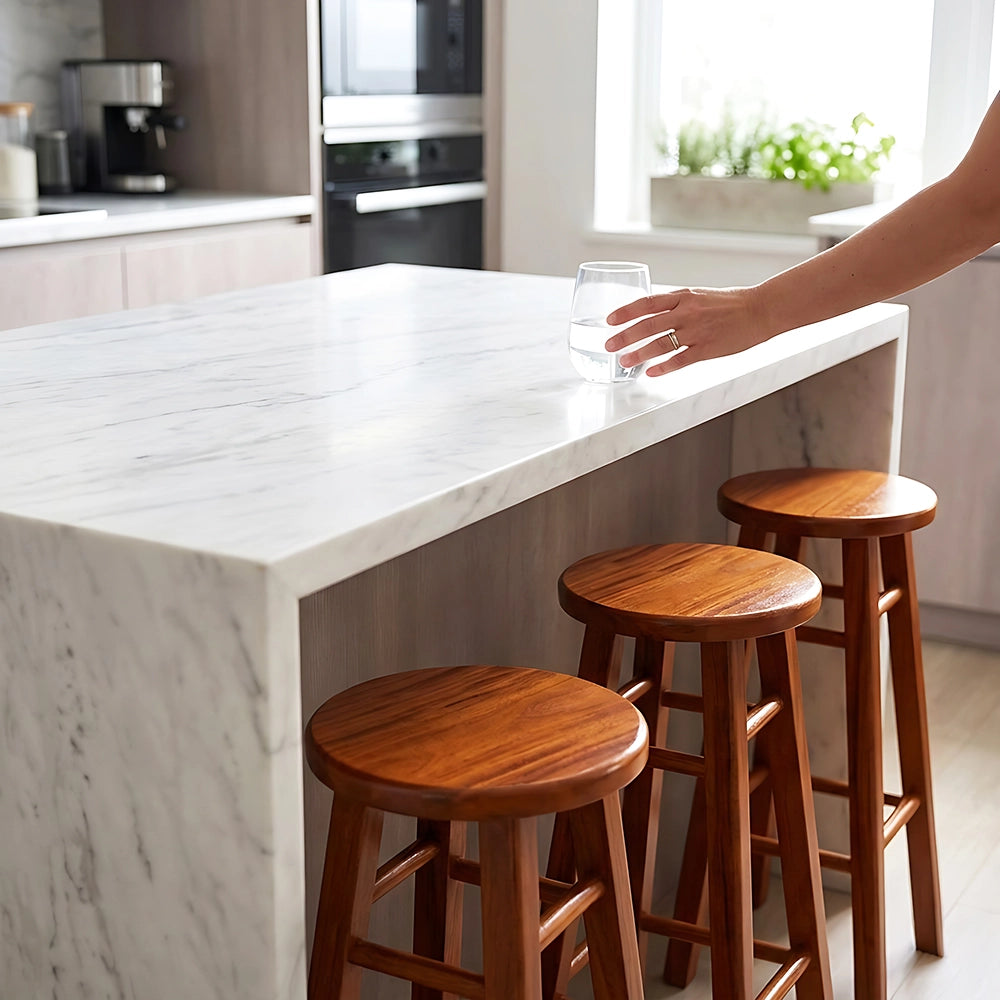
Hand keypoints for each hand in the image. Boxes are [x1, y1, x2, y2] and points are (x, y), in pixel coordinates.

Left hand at [604, 286, 773, 375]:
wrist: (760, 310)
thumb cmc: (729, 303)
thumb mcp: (699, 296)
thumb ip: (676, 304)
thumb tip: (651, 314)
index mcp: (684, 296)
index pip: (647, 303)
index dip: (626, 312)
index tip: (610, 320)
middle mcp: (687, 312)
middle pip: (648, 325)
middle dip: (624, 336)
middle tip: (609, 345)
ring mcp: (697, 331)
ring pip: (660, 344)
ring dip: (639, 353)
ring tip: (624, 361)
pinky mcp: (707, 349)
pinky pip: (680, 360)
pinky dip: (663, 367)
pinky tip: (651, 372)